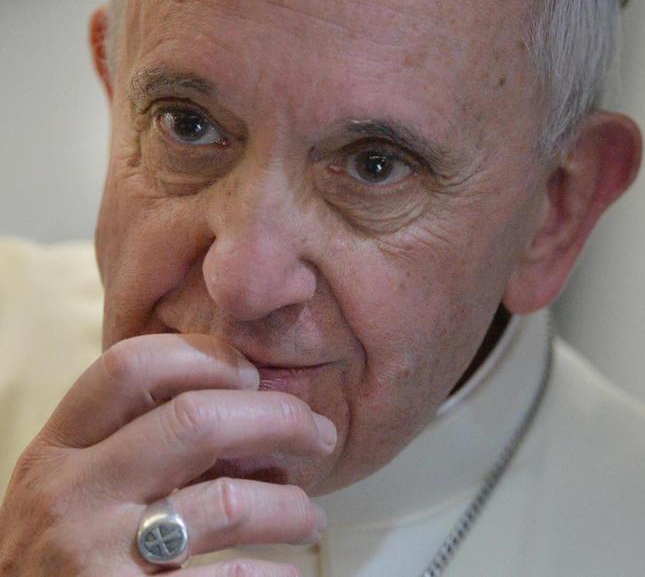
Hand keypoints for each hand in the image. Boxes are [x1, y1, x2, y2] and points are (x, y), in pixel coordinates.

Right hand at [0, 334, 335, 575]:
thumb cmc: (62, 552)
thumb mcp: (76, 481)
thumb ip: (134, 436)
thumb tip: (246, 397)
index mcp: (58, 448)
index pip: (132, 365)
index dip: (206, 356)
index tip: (252, 374)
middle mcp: (71, 494)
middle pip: (196, 420)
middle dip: (278, 418)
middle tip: (319, 434)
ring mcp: (94, 557)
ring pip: (228, 503)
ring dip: (290, 507)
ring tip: (311, 519)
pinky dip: (273, 576)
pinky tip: (287, 574)